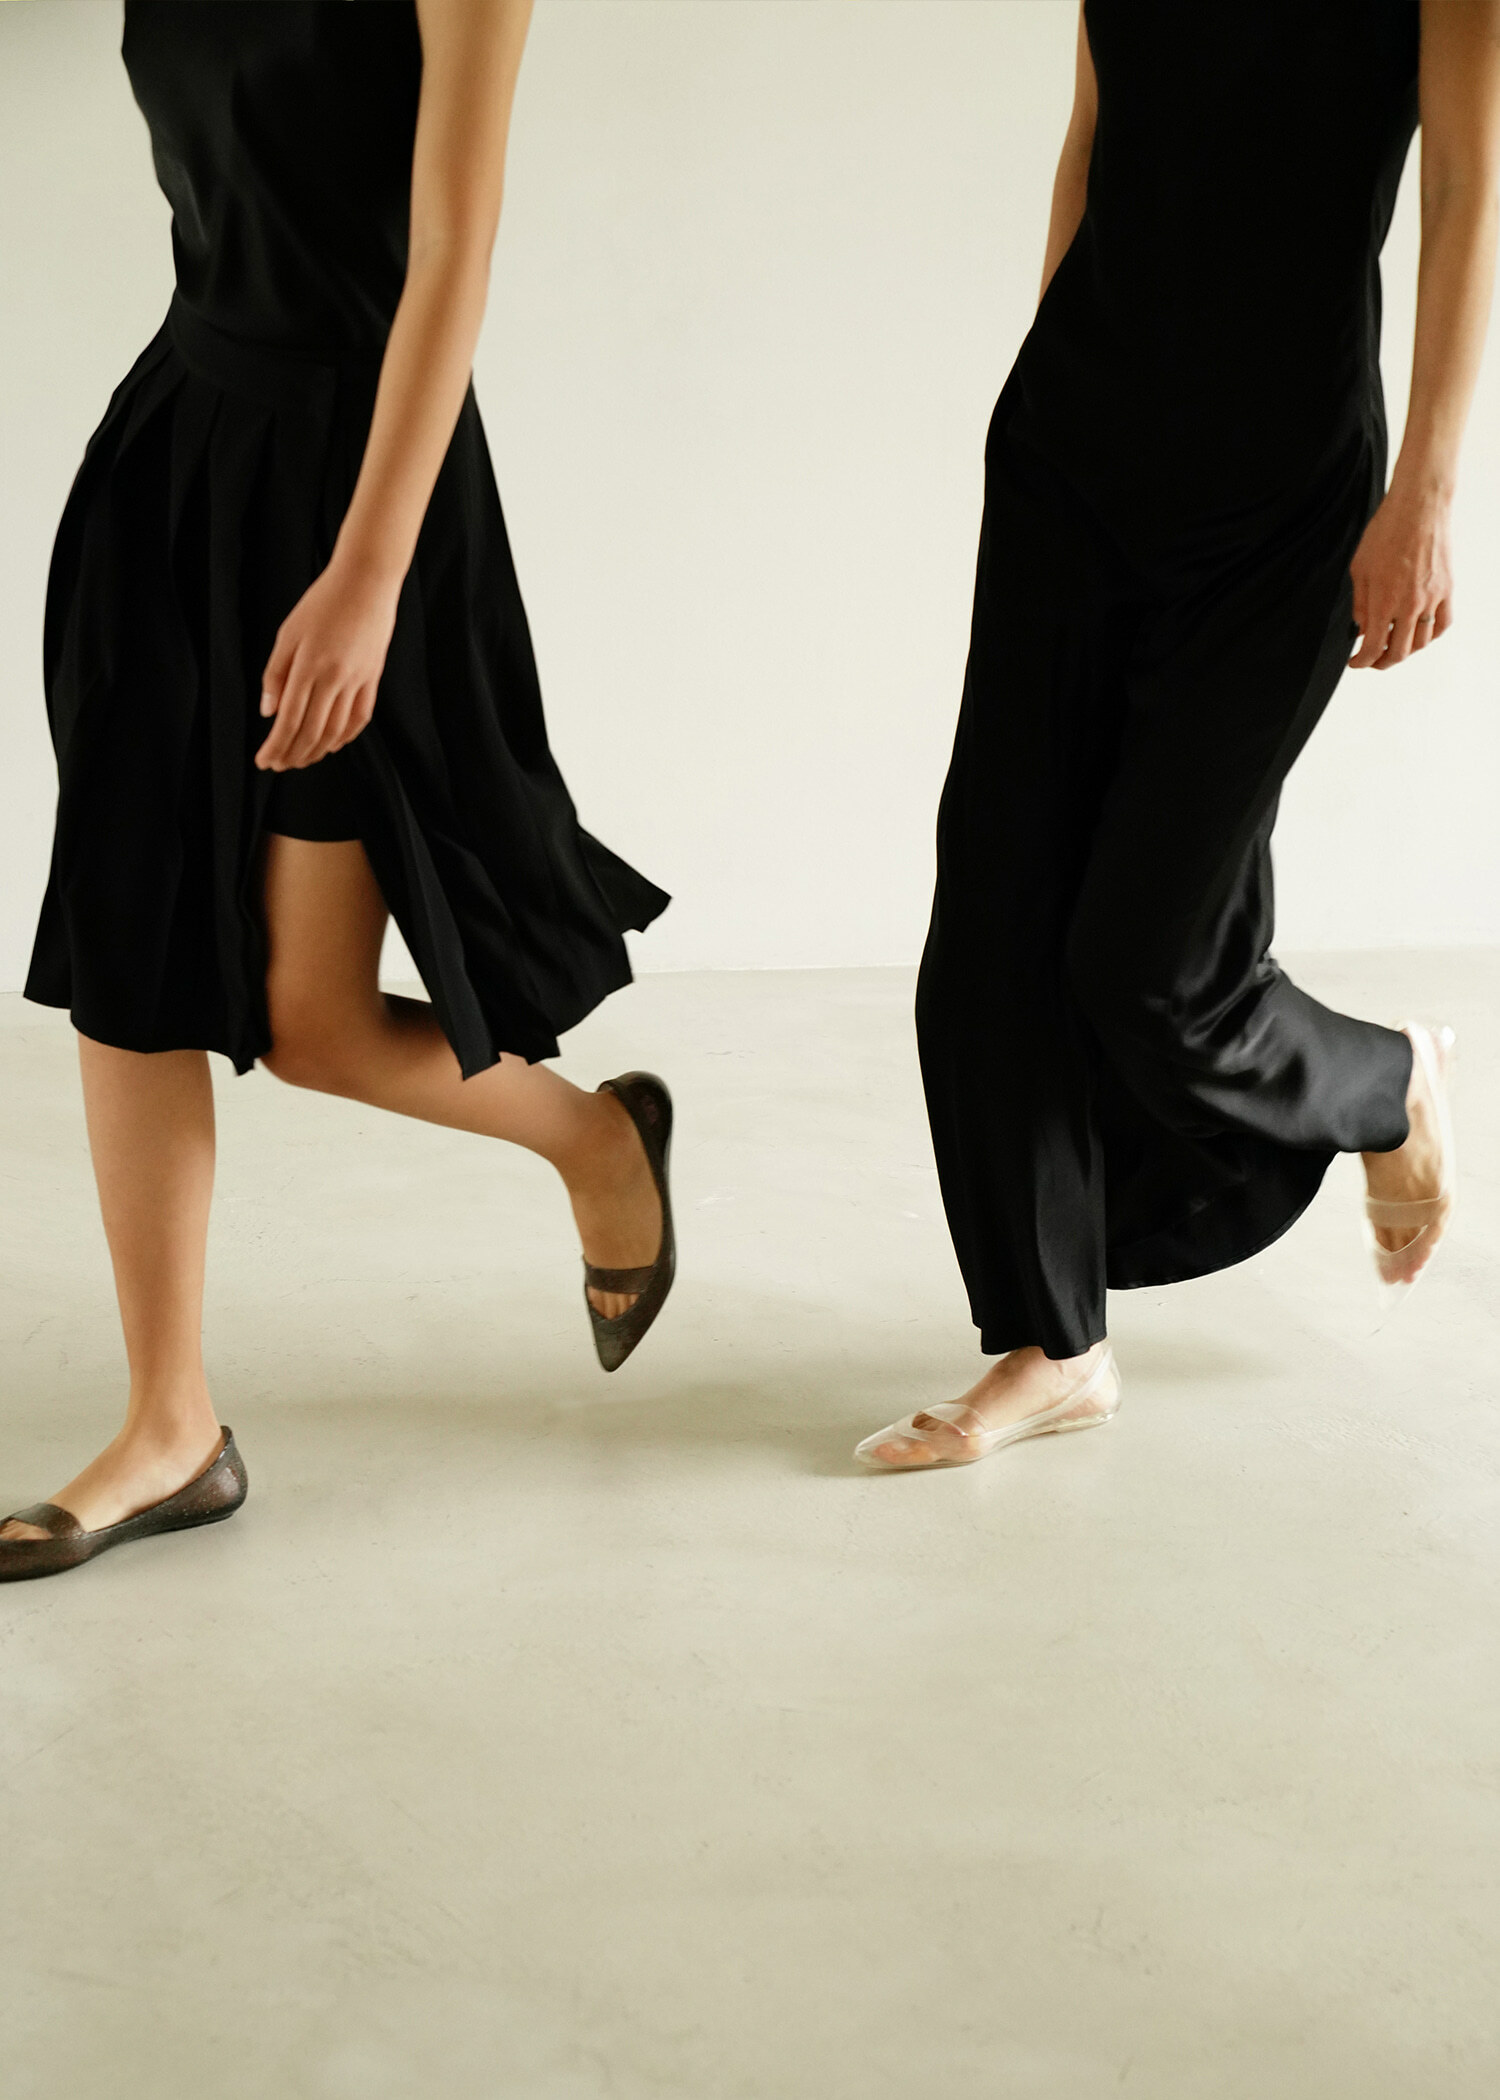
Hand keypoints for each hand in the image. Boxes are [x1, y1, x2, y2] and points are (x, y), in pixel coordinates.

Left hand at [255, 556, 400, 770]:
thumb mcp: (288, 633)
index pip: (288, 720)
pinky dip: (345, 737)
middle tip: (278, 765)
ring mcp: (357, 681)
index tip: (263, 761)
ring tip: (300, 760)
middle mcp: (334, 679)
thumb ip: (275, 674)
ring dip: (316, 752)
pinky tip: (332, 745)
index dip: (275, 746)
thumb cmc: (322, 603)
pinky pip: (359, 718)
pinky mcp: (372, 679)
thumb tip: (268, 713)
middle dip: (293, 755)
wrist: (366, 583)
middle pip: (312, 732)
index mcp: (308, 667)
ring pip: (336, 731)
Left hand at [1348, 482, 1453, 670]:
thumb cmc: (1386, 532)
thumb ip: (1360, 604)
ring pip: (1422, 642)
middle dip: (1382, 662)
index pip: (1374, 647)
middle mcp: (1410, 605)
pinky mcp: (1447, 589)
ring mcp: (1432, 598)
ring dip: (1406, 649)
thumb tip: (1361, 630)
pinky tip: (1419, 632)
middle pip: (1399, 652)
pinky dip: (1430, 635)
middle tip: (1372, 660)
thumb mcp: (1359, 569)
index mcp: (1384, 601)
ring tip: (1394, 644)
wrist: (1418, 507)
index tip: (1356, 662)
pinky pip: (1443, 624)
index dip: (1362, 662)